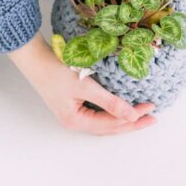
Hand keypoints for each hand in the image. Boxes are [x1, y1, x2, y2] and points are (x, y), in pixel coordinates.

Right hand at [8, 34, 157, 134]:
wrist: (34, 58)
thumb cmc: (55, 71)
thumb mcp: (86, 86)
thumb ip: (110, 102)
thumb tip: (133, 116)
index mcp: (75, 121)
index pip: (110, 124)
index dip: (132, 118)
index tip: (150, 108)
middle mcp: (74, 122)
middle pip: (108, 127)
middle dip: (130, 123)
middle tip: (152, 119)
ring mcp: (72, 114)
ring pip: (103, 121)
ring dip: (122, 119)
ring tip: (141, 116)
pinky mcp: (72, 104)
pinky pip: (97, 113)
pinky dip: (111, 112)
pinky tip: (121, 109)